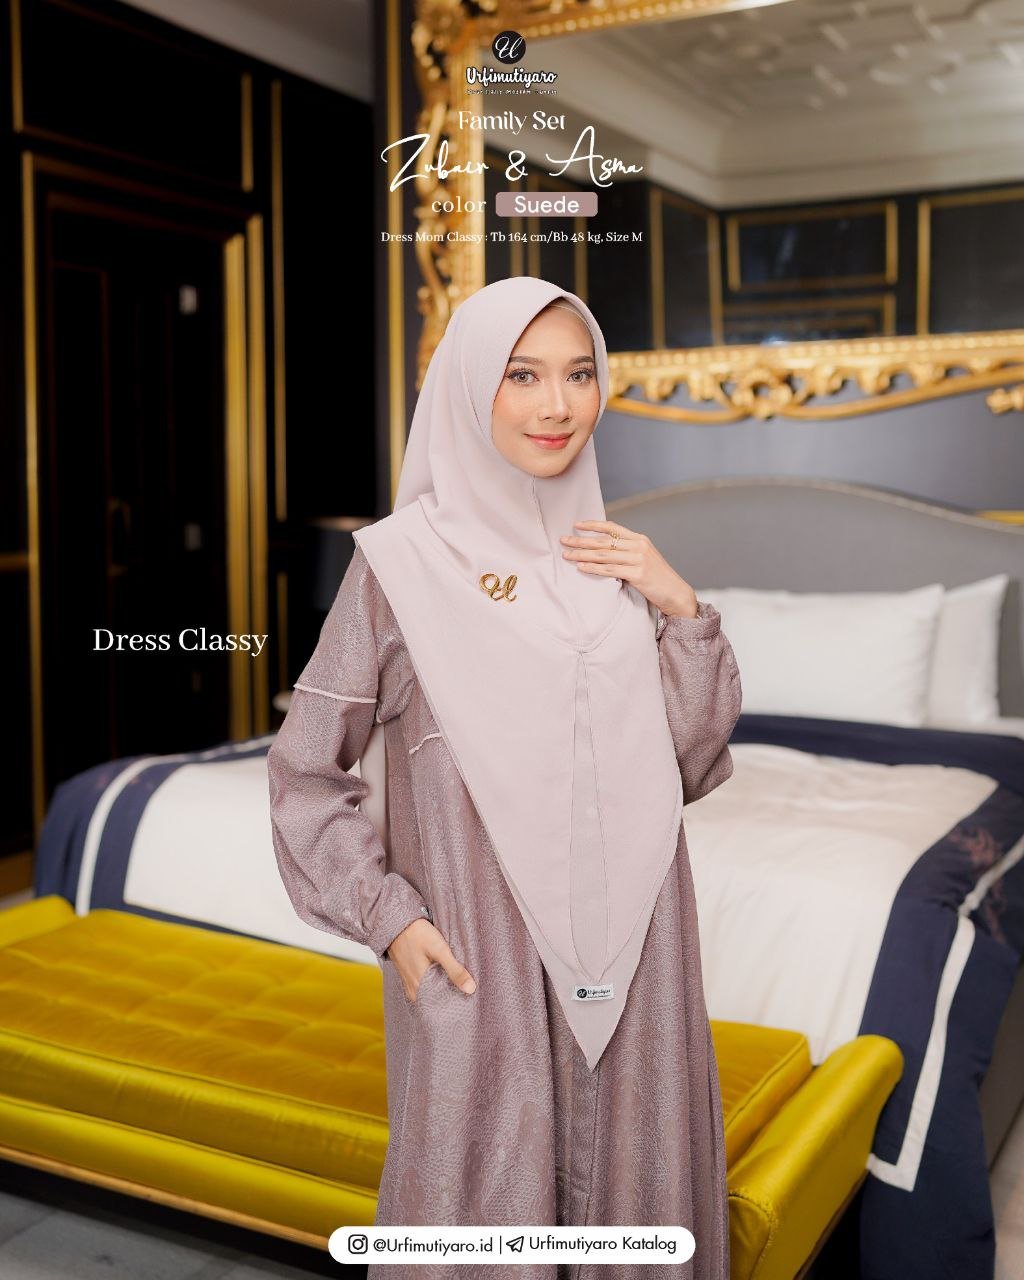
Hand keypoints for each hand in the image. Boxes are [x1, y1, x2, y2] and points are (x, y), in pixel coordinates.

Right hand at [387, 918, 476, 1002]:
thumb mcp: (439, 950)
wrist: (396, 923)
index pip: (440, 1006)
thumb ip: (454, 970)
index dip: (455, 1004)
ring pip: (430, 993)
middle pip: (436, 1000)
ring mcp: (410, 984)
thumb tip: (470, 989)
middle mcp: (413, 990)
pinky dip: (435, 983)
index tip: (468, 1001)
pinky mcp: (409, 976)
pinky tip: (444, 975)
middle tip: (467, 992)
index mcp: (420, 987)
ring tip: (458, 983)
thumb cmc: (417, 934)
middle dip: (450, 996)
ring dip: (443, 988)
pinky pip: (424, 986)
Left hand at [560, 520, 697, 617]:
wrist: (676, 594)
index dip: (593, 525)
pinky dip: (593, 568)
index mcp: (639, 539)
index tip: (576, 525)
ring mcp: (639, 559)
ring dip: (582, 554)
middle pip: (603, 541)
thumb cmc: (657, 579)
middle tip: (563, 540)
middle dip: (581, 540)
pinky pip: (610, 570)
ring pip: (604, 555)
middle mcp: (639, 546)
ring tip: (567, 555)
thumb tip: (604, 550)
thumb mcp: (644, 559)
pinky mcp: (638, 574)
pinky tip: (581, 567)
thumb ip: (627, 552)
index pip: (612, 528)